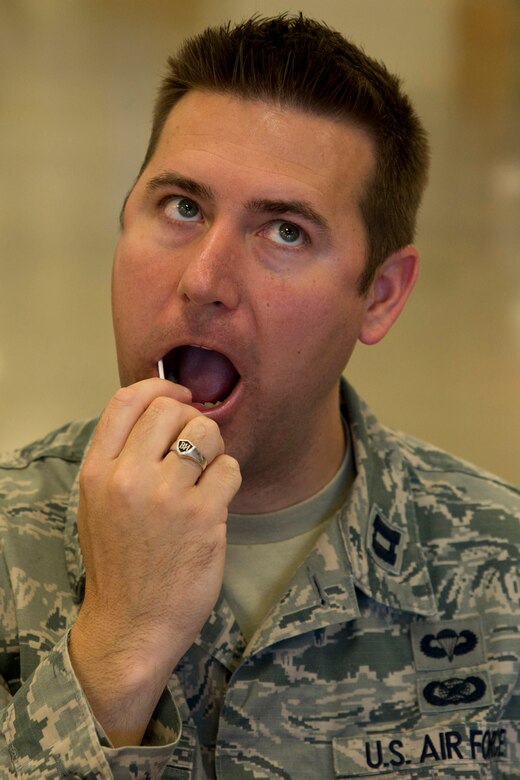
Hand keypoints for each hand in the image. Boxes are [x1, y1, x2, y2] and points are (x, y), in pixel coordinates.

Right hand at [69, 378, 240, 745]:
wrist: (131, 625)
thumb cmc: (118, 565)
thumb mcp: (97, 506)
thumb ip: (118, 458)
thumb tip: (159, 413)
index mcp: (97, 472)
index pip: (127, 400)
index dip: (160, 387)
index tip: (179, 395)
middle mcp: (128, 478)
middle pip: (172, 409)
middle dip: (191, 420)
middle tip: (195, 446)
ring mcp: (166, 497)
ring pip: (206, 433)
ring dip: (213, 450)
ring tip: (205, 476)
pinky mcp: (203, 517)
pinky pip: (230, 468)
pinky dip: (228, 479)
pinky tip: (216, 501)